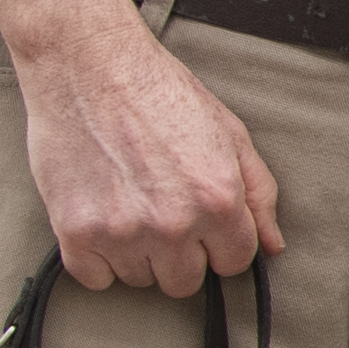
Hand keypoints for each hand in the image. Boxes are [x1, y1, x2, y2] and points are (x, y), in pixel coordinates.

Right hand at [11, 8, 282, 298]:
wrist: (89, 66)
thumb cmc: (158, 93)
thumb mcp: (229, 134)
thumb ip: (258, 194)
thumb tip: (273, 245)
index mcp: (219, 200)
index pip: (234, 264)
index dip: (220, 245)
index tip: (202, 226)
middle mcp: (173, 223)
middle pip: (185, 281)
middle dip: (179, 254)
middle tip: (161, 211)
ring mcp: (122, 231)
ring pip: (139, 279)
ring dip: (136, 254)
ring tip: (128, 204)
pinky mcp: (75, 232)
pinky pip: (95, 279)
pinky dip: (95, 258)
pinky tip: (101, 220)